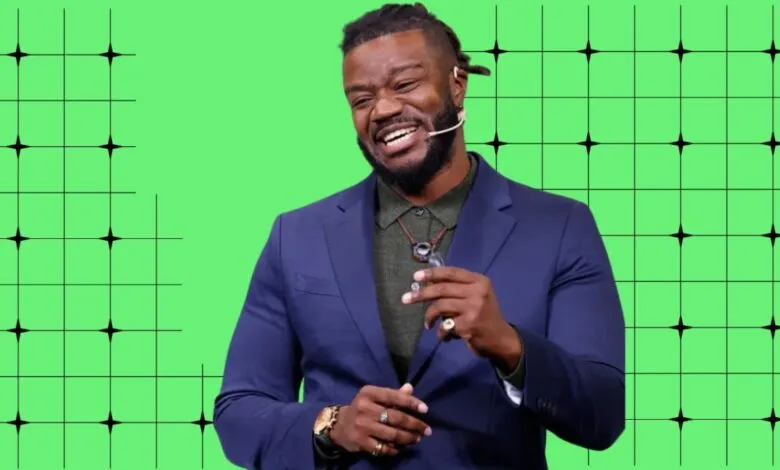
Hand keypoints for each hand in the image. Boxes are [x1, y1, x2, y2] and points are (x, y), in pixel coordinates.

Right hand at [329, 383, 431, 456]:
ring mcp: (362, 426)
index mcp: (368, 393)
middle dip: (415, 424)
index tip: (425, 409)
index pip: (394, 396)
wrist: (338, 426)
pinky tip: (403, 447)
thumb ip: (392, 394)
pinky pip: (384, 448)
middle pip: (396, 417)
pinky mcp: (361, 442)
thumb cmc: (362, 408)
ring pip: (392, 434)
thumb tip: (410, 388)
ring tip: (418, 439)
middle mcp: (364, 408)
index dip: (411, 402)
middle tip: (427, 430)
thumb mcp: (374, 397)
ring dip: (409, 438)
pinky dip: (396, 449)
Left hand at [402, 266, 521, 368]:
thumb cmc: (485, 315)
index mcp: (479, 281)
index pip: (452, 272)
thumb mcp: (477, 296)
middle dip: (421, 294)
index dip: (432, 273)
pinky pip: (445, 326)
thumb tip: (428, 282)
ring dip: (429, 317)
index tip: (416, 277)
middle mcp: (478, 292)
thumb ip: (458, 288)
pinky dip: (441, 332)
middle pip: (442, 289)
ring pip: (440, 306)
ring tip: (427, 324)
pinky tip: (445, 336)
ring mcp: (473, 309)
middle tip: (406, 298)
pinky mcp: (468, 325)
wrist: (501, 339)